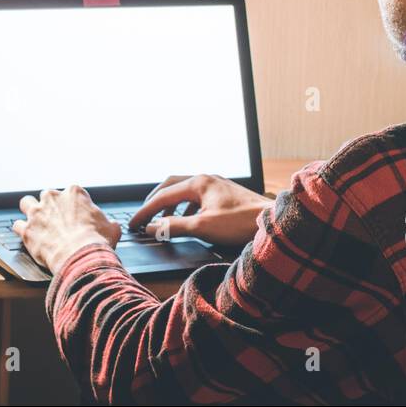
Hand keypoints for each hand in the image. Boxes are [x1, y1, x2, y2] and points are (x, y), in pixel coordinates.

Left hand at [14, 186, 120, 273]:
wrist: (80, 256)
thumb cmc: (97, 242)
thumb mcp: (112, 230)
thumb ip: (111, 224)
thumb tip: (115, 227)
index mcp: (74, 193)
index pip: (71, 193)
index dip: (73, 205)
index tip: (75, 215)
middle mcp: (53, 198)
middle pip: (47, 196)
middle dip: (50, 206)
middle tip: (56, 220)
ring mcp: (37, 213)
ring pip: (26, 203)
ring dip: (29, 211)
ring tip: (35, 221)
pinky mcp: (26, 230)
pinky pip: (17, 225)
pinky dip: (21, 230)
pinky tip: (26, 236)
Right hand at [128, 174, 271, 247]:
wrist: (270, 221)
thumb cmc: (239, 223)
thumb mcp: (202, 227)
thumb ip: (174, 227)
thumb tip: (152, 228)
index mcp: (198, 182)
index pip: (163, 196)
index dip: (145, 211)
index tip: (134, 224)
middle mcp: (206, 178)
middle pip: (171, 185)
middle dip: (155, 201)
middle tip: (144, 216)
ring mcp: (217, 184)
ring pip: (185, 190)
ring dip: (171, 204)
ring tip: (164, 220)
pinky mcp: (225, 193)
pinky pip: (198, 195)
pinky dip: (186, 206)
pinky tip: (189, 219)